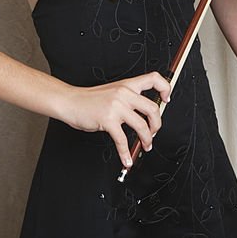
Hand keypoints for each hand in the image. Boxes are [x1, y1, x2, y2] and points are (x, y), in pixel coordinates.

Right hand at [57, 71, 171, 167]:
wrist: (70, 101)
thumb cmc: (90, 99)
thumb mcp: (113, 91)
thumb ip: (128, 98)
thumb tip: (145, 114)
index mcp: (128, 85)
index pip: (154, 79)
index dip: (165, 88)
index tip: (166, 100)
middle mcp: (124, 93)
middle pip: (152, 108)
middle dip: (157, 124)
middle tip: (154, 132)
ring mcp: (116, 106)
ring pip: (142, 125)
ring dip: (147, 139)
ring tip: (145, 145)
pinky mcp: (108, 120)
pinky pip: (122, 140)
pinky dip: (126, 153)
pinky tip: (127, 159)